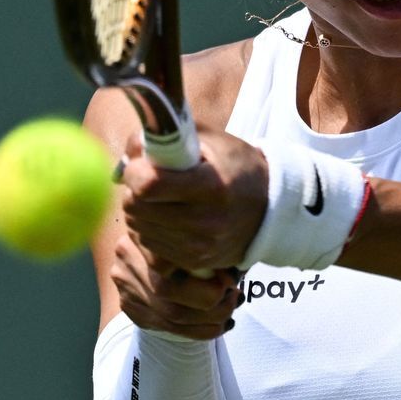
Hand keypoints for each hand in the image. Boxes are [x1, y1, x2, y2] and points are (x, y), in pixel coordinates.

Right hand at [110, 233, 242, 339]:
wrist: (145, 245)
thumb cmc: (179, 237)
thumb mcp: (191, 233)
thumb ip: (208, 246)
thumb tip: (239, 267)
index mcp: (141, 232)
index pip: (174, 262)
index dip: (208, 277)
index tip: (233, 278)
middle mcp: (126, 258)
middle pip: (168, 292)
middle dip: (210, 303)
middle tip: (235, 297)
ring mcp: (125, 286)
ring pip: (170, 316)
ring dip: (209, 320)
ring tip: (231, 311)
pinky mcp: (130, 307)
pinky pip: (167, 327)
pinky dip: (199, 330)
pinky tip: (220, 324)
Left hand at [118, 128, 269, 273]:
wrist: (270, 208)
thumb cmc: (236, 166)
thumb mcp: (209, 140)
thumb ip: (168, 137)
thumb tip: (130, 151)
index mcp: (210, 186)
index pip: (148, 185)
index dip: (134, 171)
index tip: (140, 163)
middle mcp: (205, 221)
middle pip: (138, 208)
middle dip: (133, 190)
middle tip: (147, 179)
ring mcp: (199, 247)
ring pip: (139, 229)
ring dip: (138, 211)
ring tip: (158, 198)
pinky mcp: (194, 262)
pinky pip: (150, 247)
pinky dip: (148, 231)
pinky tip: (163, 218)